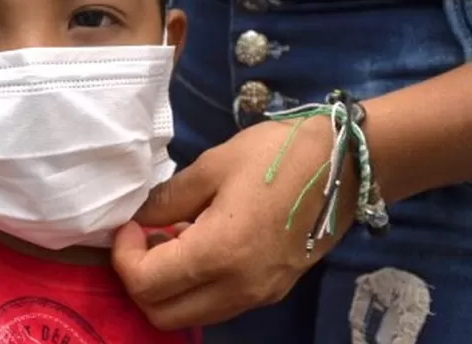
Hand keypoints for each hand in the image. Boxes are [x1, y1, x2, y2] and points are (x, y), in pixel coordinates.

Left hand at [112, 118, 354, 328]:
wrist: (347, 165)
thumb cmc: (279, 156)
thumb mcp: (214, 166)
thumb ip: (168, 199)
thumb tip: (138, 219)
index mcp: (219, 254)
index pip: (146, 283)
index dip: (124, 255)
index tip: (130, 224)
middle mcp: (238, 288)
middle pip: (162, 314)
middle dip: (140, 279)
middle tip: (144, 237)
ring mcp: (258, 295)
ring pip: (190, 315)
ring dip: (168, 287)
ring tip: (172, 238)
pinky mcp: (272, 291)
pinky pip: (218, 305)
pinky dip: (196, 286)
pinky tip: (201, 245)